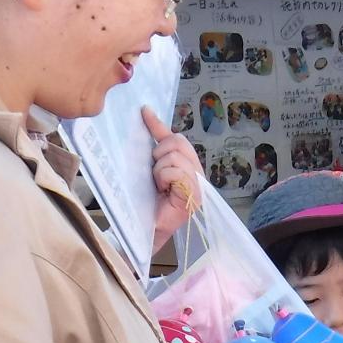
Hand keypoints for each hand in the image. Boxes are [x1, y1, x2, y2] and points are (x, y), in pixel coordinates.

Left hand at [146, 107, 204, 253]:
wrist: (148, 230)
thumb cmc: (149, 204)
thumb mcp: (150, 171)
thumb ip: (153, 149)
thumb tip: (146, 116)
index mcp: (187, 166)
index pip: (175, 138)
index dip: (158, 125)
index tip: (143, 111)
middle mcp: (197, 173)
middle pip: (177, 142)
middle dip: (160, 154)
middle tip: (155, 174)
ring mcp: (198, 184)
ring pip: (175, 157)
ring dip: (160, 170)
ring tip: (160, 186)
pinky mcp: (195, 194)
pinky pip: (177, 172)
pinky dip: (165, 178)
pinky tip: (164, 190)